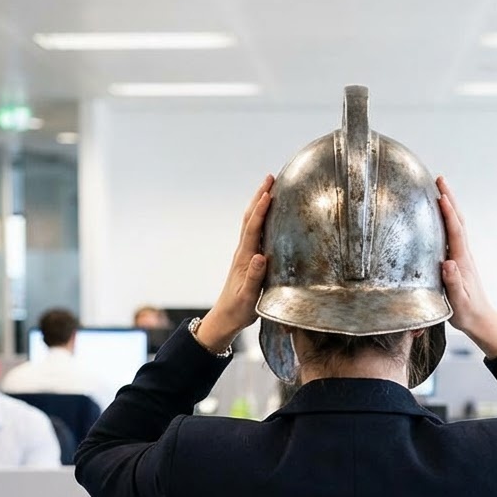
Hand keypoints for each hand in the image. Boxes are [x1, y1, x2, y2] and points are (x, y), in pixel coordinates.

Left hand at [195, 175, 273, 353]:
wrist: (225, 318)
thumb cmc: (238, 310)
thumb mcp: (248, 297)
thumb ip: (254, 278)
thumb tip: (260, 257)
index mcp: (245, 258)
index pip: (253, 229)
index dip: (260, 210)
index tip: (269, 193)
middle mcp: (244, 252)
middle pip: (250, 218)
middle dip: (259, 197)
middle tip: (270, 178)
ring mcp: (245, 255)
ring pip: (251, 223)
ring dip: (259, 204)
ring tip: (270, 188)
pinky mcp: (248, 259)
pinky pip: (255, 232)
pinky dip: (261, 218)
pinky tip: (269, 215)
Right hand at [437, 176, 496, 358]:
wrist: (481, 321)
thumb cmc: (468, 314)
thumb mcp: (459, 302)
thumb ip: (454, 283)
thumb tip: (448, 263)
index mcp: (462, 262)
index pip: (455, 232)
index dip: (448, 213)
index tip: (440, 195)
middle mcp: (463, 255)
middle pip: (458, 221)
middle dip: (449, 199)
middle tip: (439, 179)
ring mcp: (462, 257)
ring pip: (456, 226)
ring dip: (449, 206)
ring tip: (438, 190)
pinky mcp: (459, 261)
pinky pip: (453, 234)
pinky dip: (447, 220)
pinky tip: (439, 217)